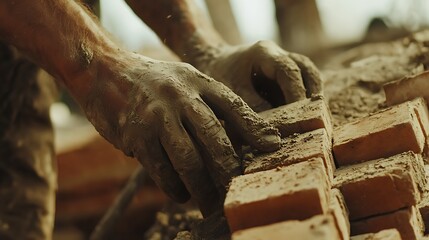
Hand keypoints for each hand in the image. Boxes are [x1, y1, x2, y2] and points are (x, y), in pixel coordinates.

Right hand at [81, 53, 280, 215]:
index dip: (254, 128)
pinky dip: (174, 187)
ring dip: (203, 188)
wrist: (107, 71)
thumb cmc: (156, 83)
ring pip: (189, 159)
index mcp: (199, 82)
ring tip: (210, 203)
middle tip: (239, 190)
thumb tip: (240, 137)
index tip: (273, 147)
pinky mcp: (136, 135)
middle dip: (230, 169)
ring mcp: (158, 115)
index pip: (234, 107)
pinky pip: (161, 169)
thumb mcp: (187, 80)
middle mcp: (181, 96)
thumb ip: (211, 104)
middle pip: (215, 137)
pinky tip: (182, 194)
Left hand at [197, 40, 322, 111]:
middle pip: (307, 71)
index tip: (299, 115)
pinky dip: (305, 100)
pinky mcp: (285, 75)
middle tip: (315, 119)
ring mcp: (285, 63)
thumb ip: (252, 107)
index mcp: (265, 53)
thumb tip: (273, 128)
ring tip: (315, 120)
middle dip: (312, 95)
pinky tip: (304, 118)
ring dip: (312, 98)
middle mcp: (280, 54)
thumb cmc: (218, 74)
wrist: (212, 63)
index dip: (297, 93)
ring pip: (310, 77)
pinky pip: (303, 85)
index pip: (290, 71)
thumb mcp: (230, 92)